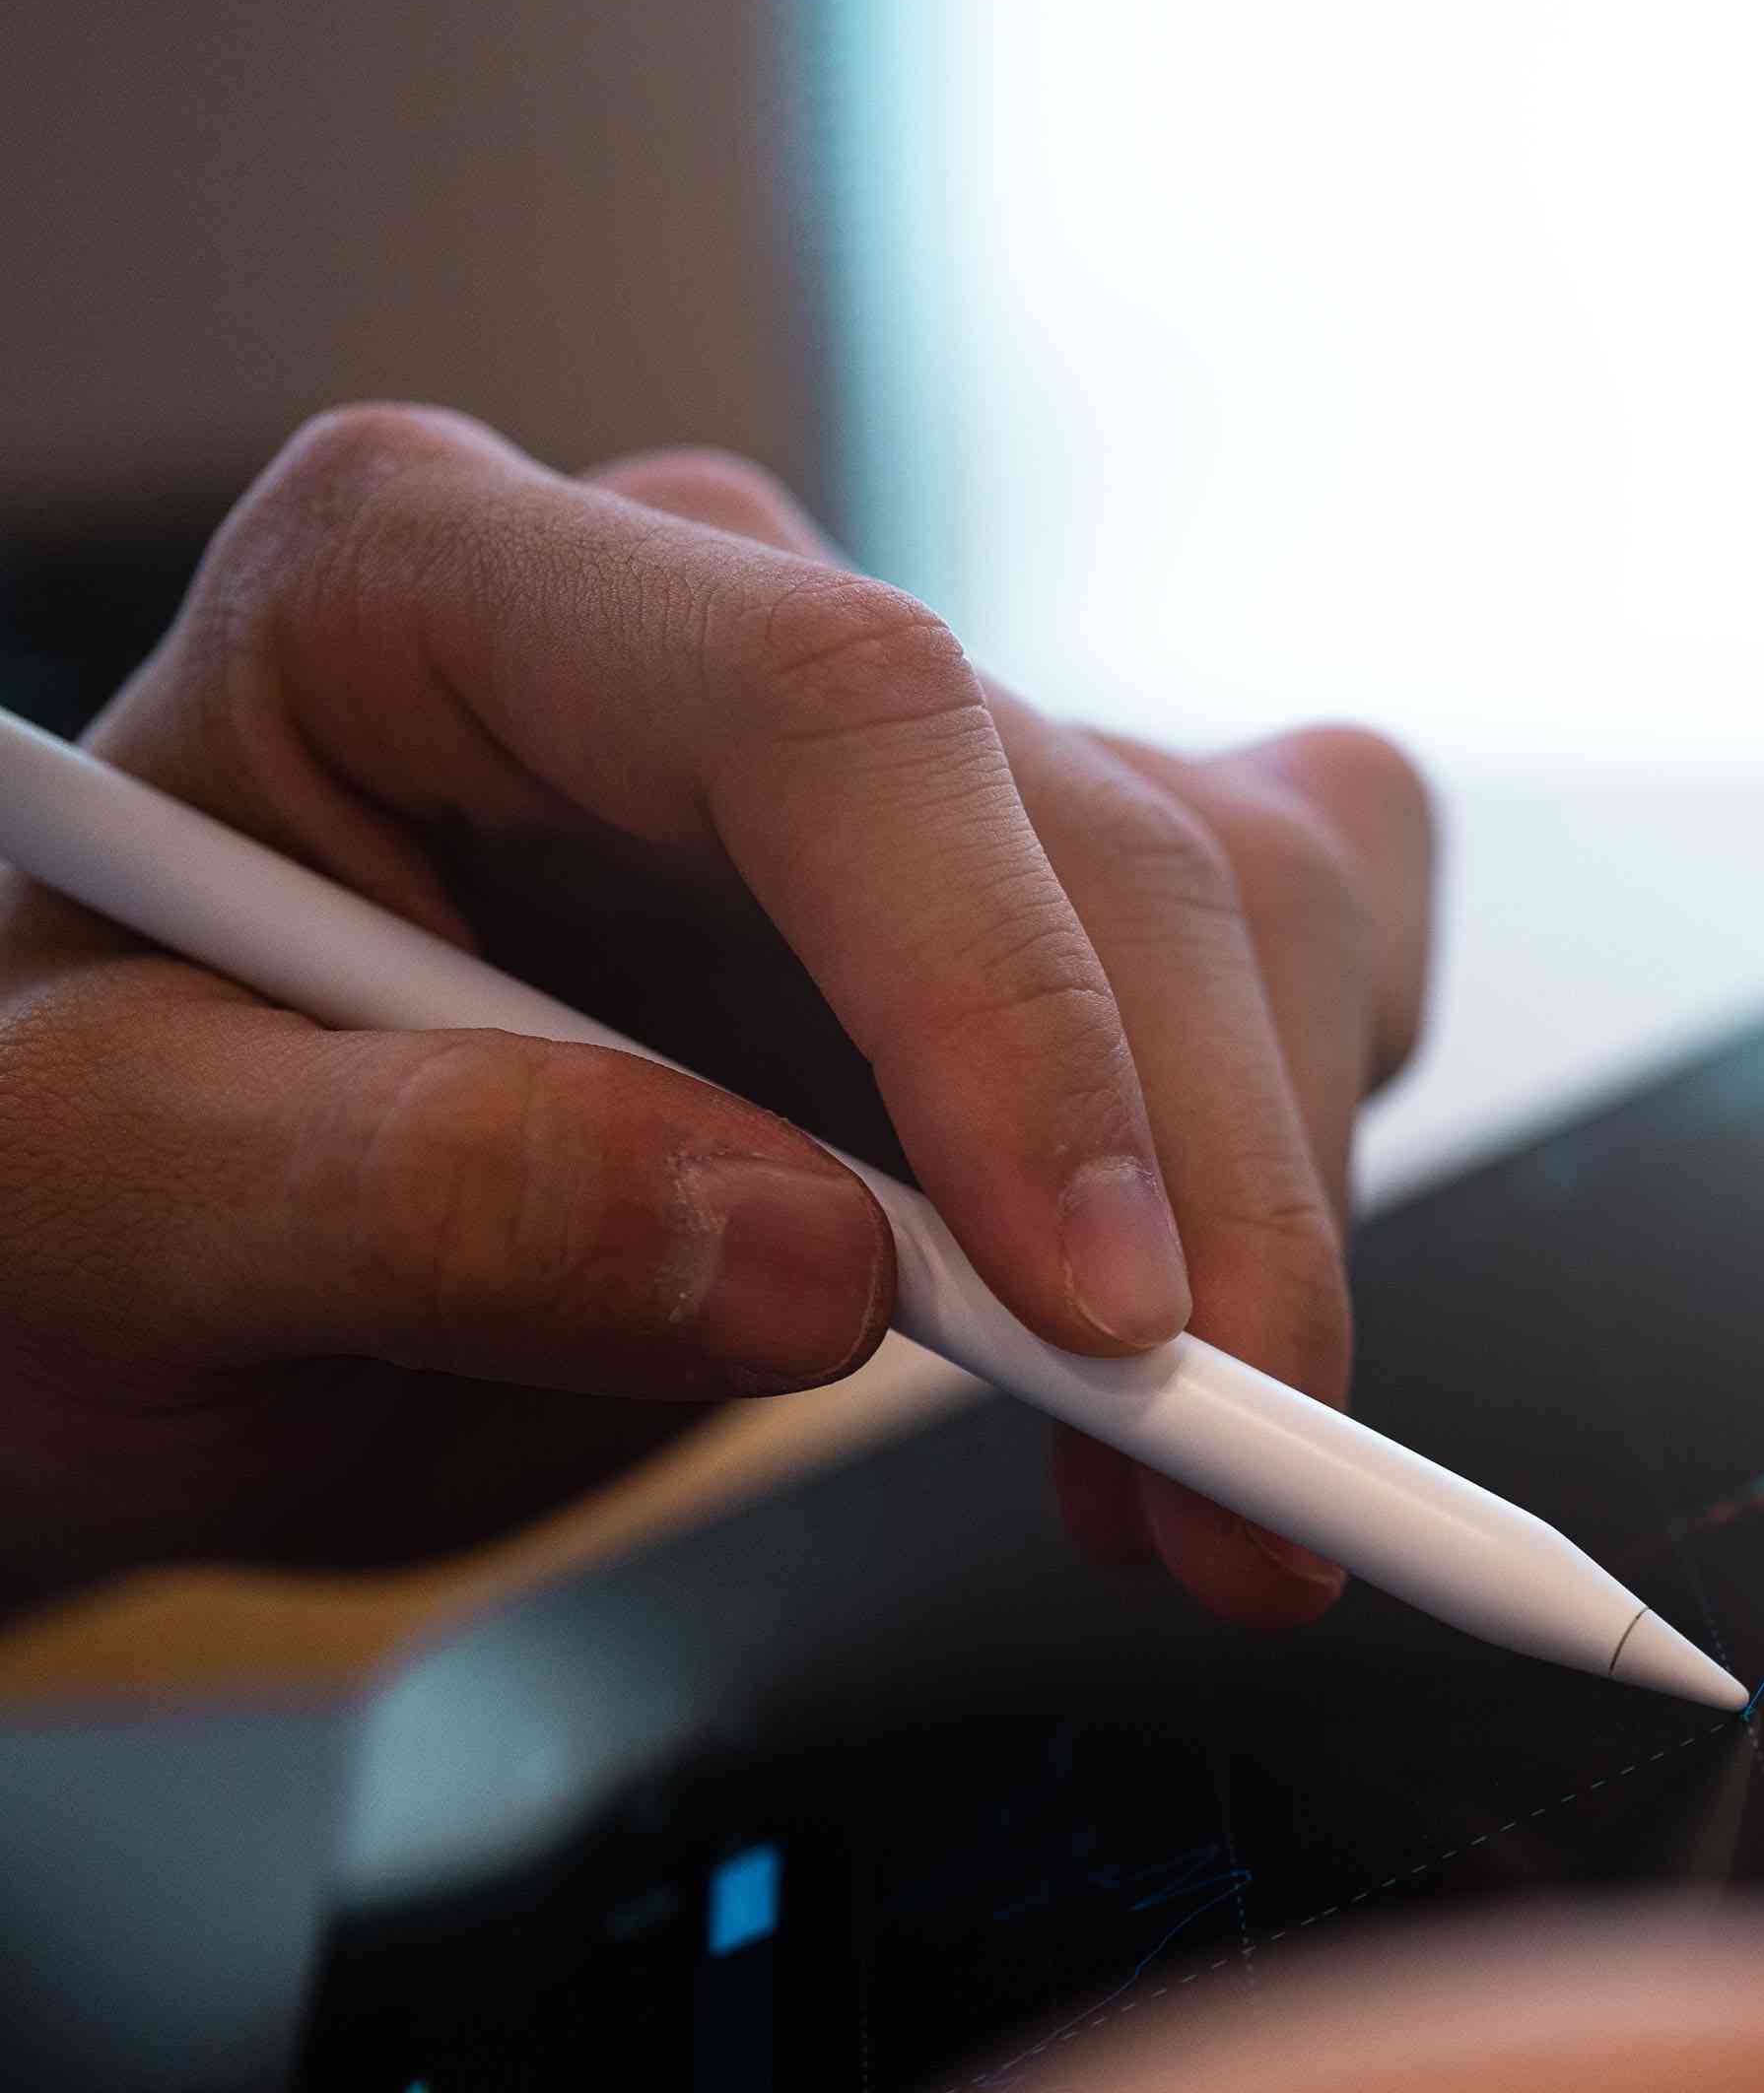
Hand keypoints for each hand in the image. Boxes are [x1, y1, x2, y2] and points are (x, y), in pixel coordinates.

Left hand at [0, 406, 1431, 1620]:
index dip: (1004, 998)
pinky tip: (1185, 1358)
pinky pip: (1310, 929)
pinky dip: (1307, 1158)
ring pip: (1254, 892)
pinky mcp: (1029, 902)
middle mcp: (702, 626)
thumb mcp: (98, 1225)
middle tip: (1223, 1500)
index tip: (1093, 1308)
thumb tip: (804, 1258)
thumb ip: (400, 1200)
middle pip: (1100, 827)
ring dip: (1280, 1213)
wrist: (155, 1297)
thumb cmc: (72, 1218)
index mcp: (434, 590)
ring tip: (1186, 1502)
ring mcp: (896, 768)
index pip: (831, 708)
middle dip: (1208, 1189)